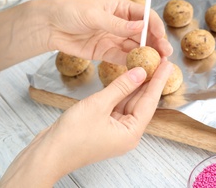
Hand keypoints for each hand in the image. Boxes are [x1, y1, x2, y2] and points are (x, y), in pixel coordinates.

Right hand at [0, 60, 173, 186]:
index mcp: (131, 133)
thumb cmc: (71, 137)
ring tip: (146, 64)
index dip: (158, 80)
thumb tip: (140, 73)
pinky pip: (118, 105)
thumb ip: (121, 87)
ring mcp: (116, 129)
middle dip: (149, 80)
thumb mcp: (99, 105)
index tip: (167, 64)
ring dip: (136, 85)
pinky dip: (121, 92)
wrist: (48, 154)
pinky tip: (127, 78)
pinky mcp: (105, 126)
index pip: (150, 101)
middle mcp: (127, 133)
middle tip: (159, 60)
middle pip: (142, 101)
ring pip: (129, 102)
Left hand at [45, 0, 171, 64]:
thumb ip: (117, 24)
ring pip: (135, 48)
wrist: (48, 26)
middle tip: (165, 55)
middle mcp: (122, 24)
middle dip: (156, 44)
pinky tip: (141, 69)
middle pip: (144, 34)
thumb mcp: (94, 15)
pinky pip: (122, 58)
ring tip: (157, 65)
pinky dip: (132, 64)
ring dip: (146, 56)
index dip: (155, 26)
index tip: (161, 37)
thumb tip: (141, 27)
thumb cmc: (69, 11)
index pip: (144, 16)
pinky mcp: (106, 52)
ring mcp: (115, 38)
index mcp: (121, 8)